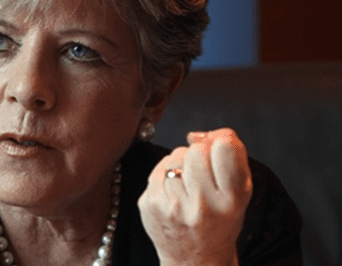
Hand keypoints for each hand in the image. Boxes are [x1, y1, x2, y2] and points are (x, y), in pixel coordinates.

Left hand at [137, 128, 252, 265]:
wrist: (194, 259)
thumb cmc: (220, 222)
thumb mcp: (239, 194)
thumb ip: (231, 158)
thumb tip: (197, 134)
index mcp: (231, 201)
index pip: (226, 148)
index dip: (223, 143)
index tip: (222, 152)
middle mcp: (201, 204)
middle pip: (197, 150)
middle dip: (201, 154)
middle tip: (205, 175)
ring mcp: (172, 205)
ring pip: (175, 156)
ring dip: (182, 164)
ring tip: (189, 187)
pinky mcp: (149, 204)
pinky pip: (158, 168)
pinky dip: (165, 173)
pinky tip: (173, 192)